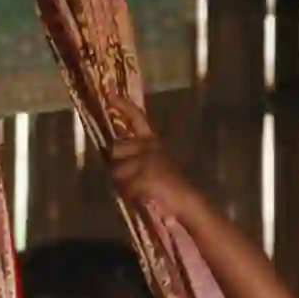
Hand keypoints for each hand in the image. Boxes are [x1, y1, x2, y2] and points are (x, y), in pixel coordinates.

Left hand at [106, 97, 199, 220]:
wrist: (187, 202)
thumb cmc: (168, 188)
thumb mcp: (152, 166)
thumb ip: (133, 158)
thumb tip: (111, 156)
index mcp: (152, 141)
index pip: (137, 117)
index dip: (123, 105)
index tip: (111, 95)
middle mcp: (149, 146)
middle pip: (115, 148)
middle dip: (116, 166)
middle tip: (128, 180)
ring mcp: (147, 159)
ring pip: (116, 171)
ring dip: (122, 184)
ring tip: (138, 191)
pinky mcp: (145, 174)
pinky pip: (124, 187)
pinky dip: (130, 196)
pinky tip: (143, 197)